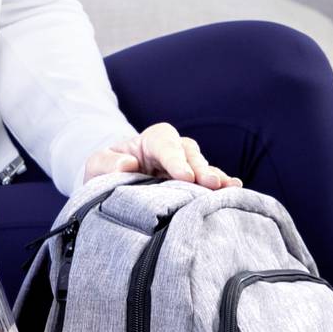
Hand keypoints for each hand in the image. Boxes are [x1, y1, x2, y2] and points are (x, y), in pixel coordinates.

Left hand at [84, 121, 240, 190]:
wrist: (114, 185)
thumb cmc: (108, 171)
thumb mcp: (97, 165)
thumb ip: (106, 163)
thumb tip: (127, 165)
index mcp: (152, 140)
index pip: (166, 144)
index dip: (176, 159)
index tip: (184, 175)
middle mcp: (175, 151)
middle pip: (190, 154)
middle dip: (201, 169)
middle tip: (210, 184)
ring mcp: (188, 167)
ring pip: (204, 168)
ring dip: (215, 179)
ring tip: (227, 189)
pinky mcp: (194, 185)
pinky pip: (211, 183)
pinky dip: (222, 187)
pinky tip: (235, 191)